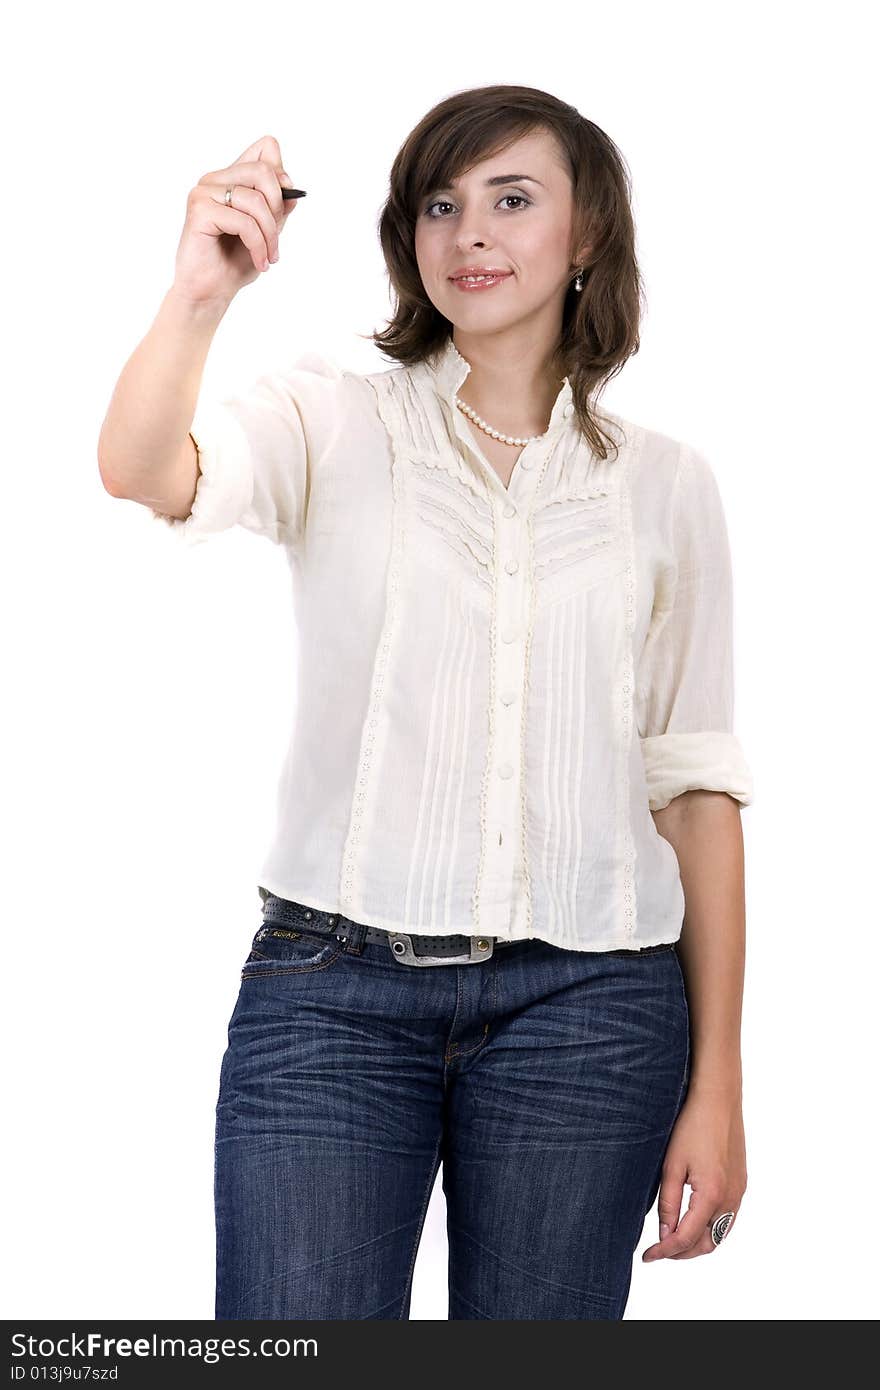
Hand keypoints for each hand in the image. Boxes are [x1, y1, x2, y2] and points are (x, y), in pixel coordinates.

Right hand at [171, 134, 299, 306]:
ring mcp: (204, 192)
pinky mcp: (199, 210)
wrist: (211, 292)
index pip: (265, 148)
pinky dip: (257, 245)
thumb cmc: (234, 263)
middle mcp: (215, 179)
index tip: (284, 206)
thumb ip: (278, 208)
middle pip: (263, 170)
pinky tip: (259, 262)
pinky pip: (243, 221)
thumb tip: (293, 190)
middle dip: (278, 208)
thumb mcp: (267, 232)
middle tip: (276, 239)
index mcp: (231, 178)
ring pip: (254, 199)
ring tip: (269, 257)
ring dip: (270, 234)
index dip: (281, 174)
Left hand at [642, 1087, 746, 1261]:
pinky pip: (727, 1219)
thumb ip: (668, 1203)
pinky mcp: (741, 1183)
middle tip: (658, 1250)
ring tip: (672, 1238)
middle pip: (707, 1244)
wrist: (718, 1099)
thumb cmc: (692, 1126)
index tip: (647, 1256)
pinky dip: (709, 1229)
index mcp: (711, 1195)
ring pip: (719, 1234)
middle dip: (682, 1253)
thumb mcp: (671, 1165)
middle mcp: (730, 1199)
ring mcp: (739, 1192)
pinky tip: (692, 1220)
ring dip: (697, 1243)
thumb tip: (665, 1234)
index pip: (685, 1238)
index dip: (664, 1251)